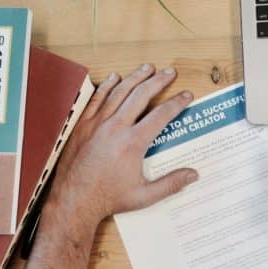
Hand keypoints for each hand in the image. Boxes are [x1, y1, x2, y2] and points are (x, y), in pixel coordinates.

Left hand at [48, 65, 198, 225]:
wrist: (74, 201)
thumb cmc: (108, 199)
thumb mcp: (144, 196)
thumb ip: (171, 183)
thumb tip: (193, 174)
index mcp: (133, 143)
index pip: (161, 115)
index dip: (177, 103)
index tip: (186, 95)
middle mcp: (116, 128)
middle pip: (141, 95)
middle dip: (158, 81)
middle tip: (169, 72)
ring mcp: (97, 124)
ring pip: (119, 92)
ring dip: (136, 77)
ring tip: (147, 68)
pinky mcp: (83, 125)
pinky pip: (97, 99)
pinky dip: (107, 86)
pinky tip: (115, 77)